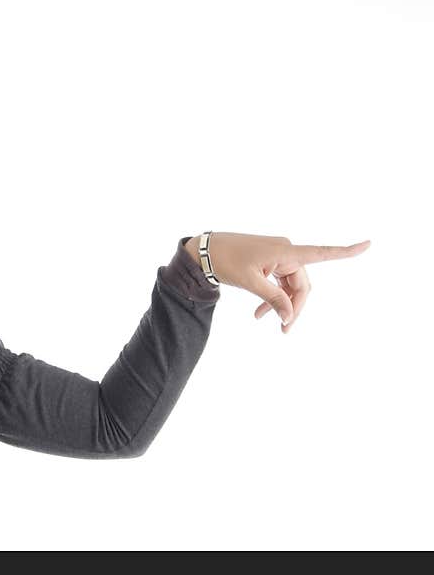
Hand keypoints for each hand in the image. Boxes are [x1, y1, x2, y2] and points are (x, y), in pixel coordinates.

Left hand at [203, 232, 371, 333]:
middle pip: (303, 284)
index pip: (321, 253)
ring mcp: (279, 256)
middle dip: (295, 307)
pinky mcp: (271, 261)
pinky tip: (260, 314)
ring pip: (291, 286)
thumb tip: (289, 315)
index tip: (369, 244)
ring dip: (282, 304)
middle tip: (284, 330)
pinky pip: (280, 282)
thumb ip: (273, 298)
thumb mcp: (250, 282)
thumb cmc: (226, 261)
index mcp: (285, 251)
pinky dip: (274, 297)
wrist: (205, 250)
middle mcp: (286, 251)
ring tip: (264, 321)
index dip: (346, 251)